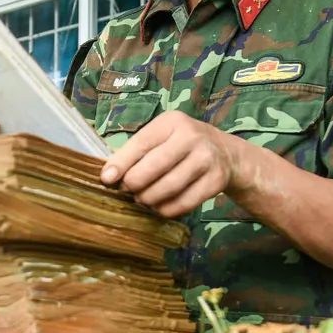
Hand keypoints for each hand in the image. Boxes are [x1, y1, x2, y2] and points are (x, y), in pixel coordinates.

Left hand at [100, 110, 241, 217]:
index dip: (122, 163)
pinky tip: (159, 206)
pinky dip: (166, 209)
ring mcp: (207, 159)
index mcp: (172, 122)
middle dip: (134, 183)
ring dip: (149, 199)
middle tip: (128, 191)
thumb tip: (109, 176)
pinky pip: (184, 202)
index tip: (107, 179)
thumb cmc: (182, 145)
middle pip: (155, 166)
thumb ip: (138, 152)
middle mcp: (192, 137)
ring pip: (169, 187)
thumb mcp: (162, 137)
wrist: (226, 153)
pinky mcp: (216, 180)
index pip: (142, 143)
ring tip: (142, 199)